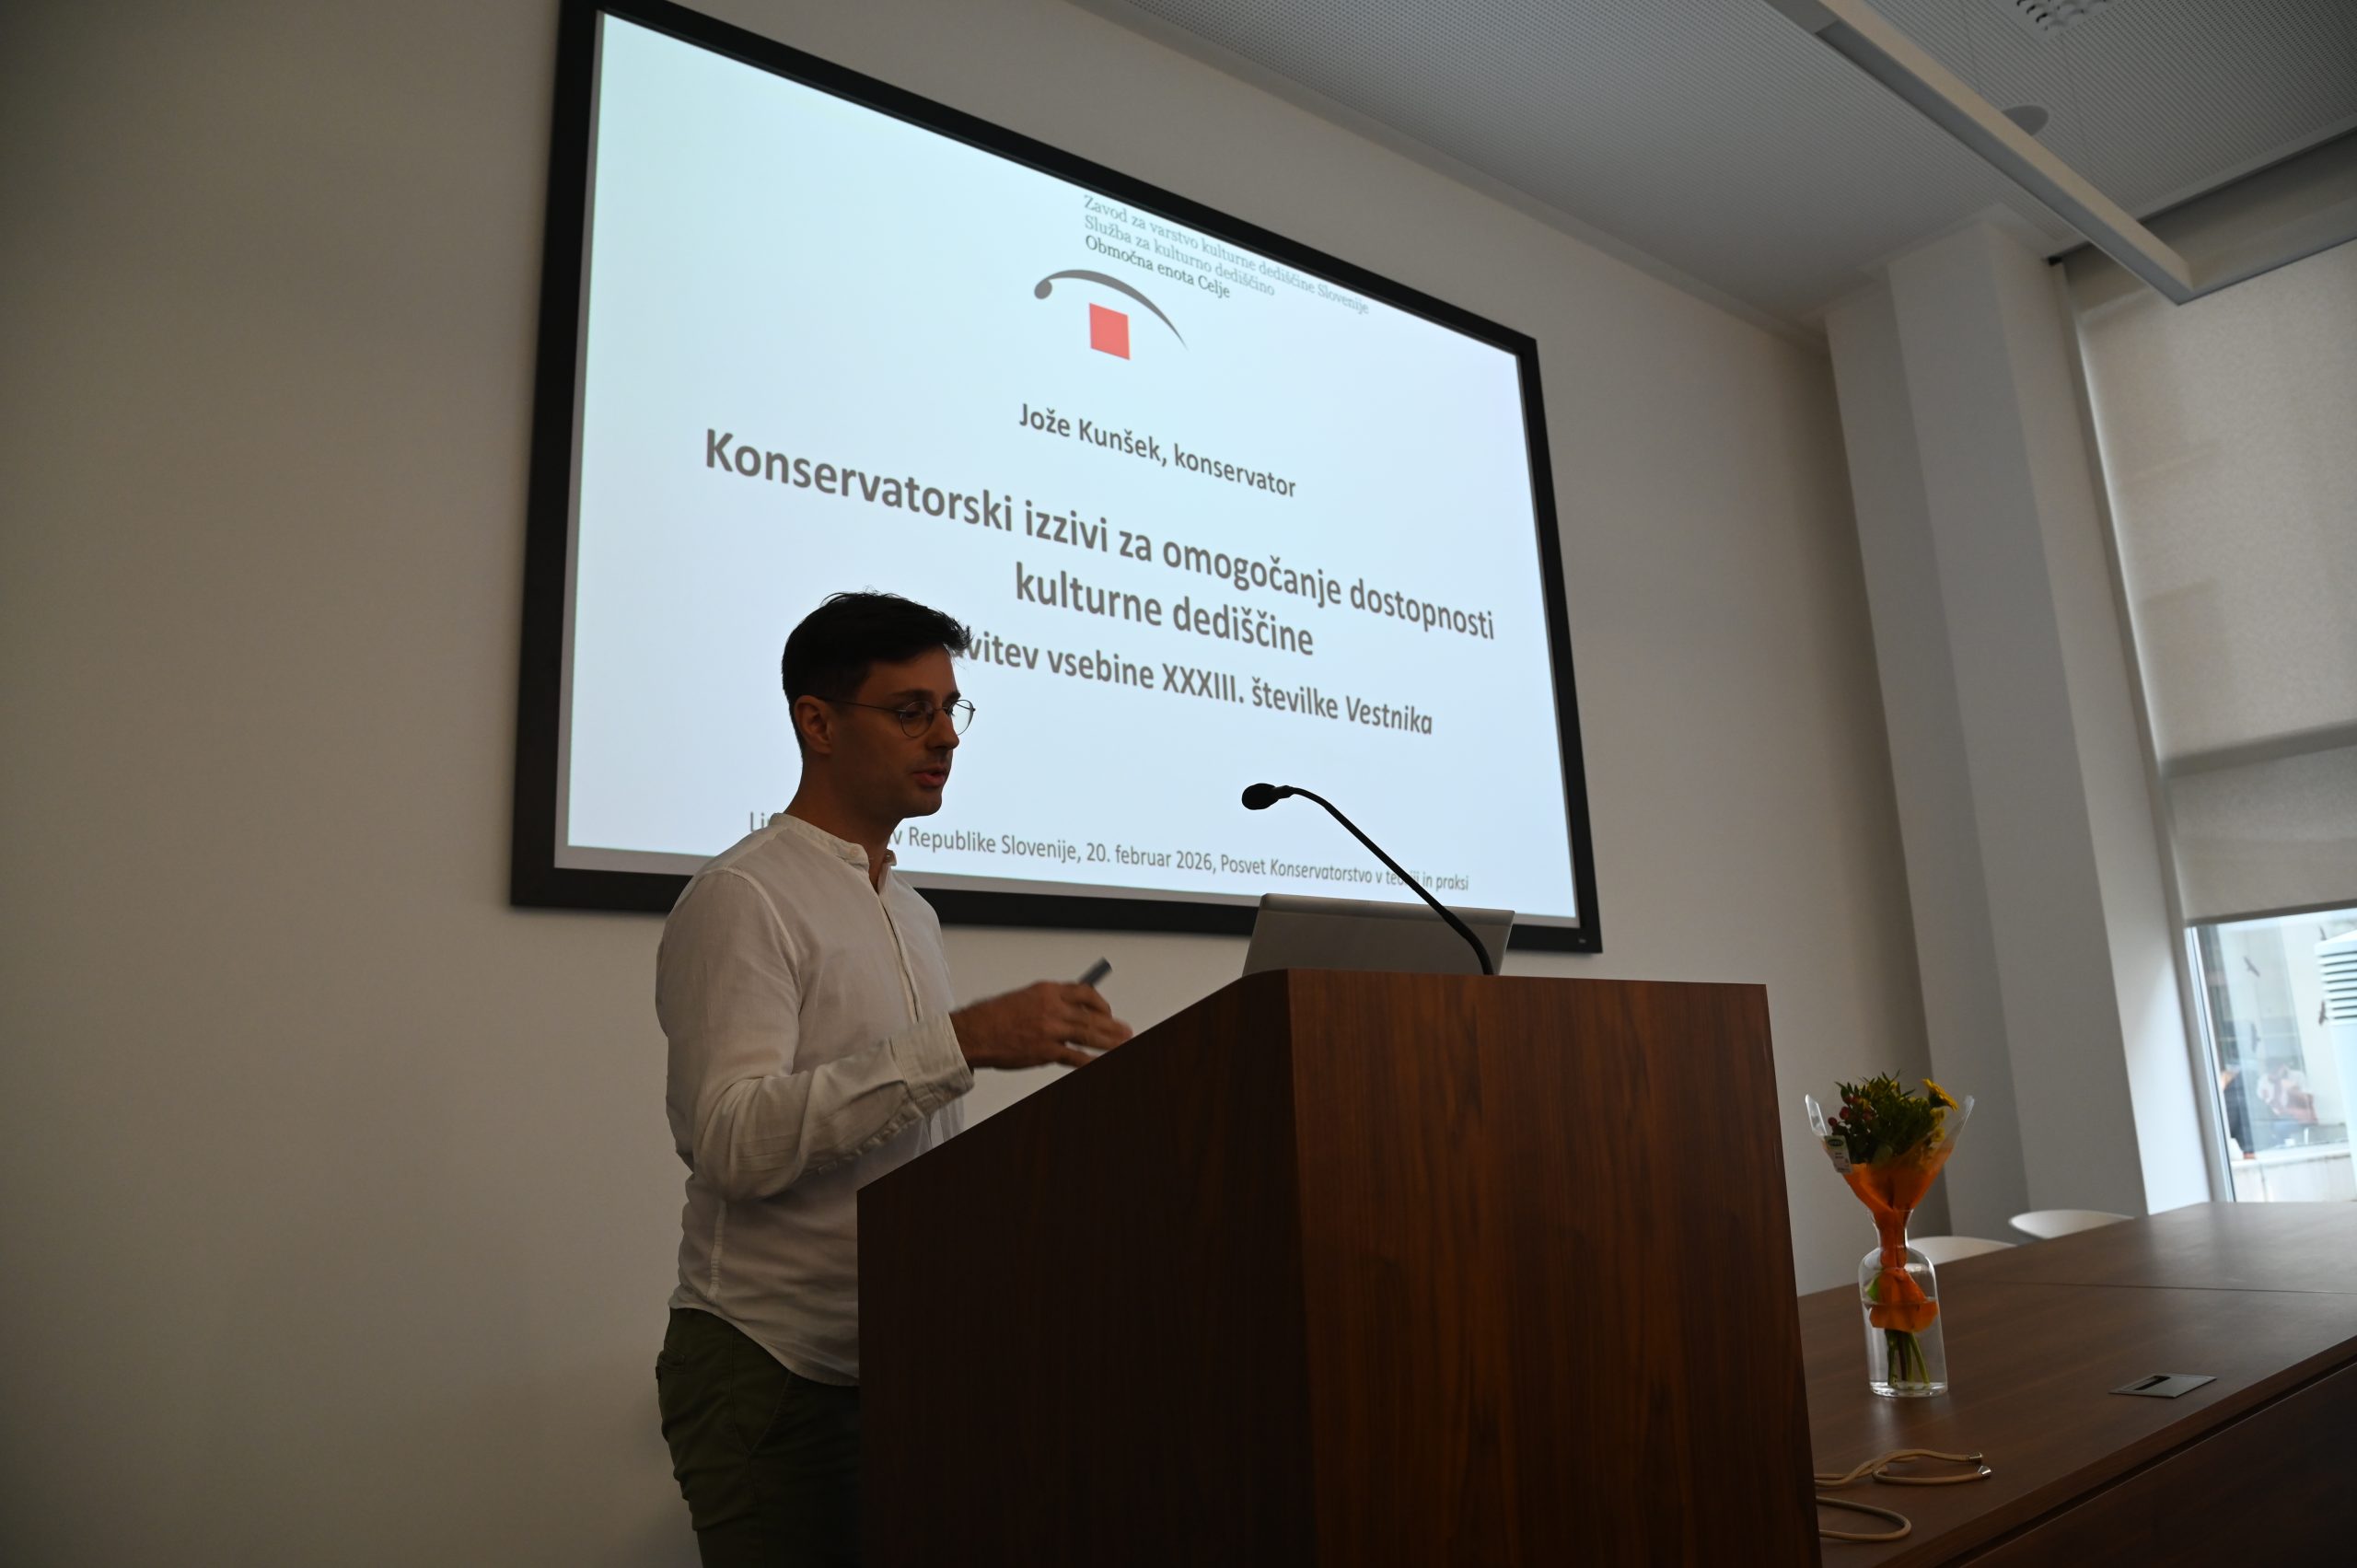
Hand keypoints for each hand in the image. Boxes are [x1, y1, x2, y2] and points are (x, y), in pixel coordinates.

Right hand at [950, 982, 1131, 1069]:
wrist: (973, 1033)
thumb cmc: (994, 1016)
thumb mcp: (1025, 998)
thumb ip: (1049, 1003)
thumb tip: (1073, 1011)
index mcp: (1047, 991)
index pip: (1084, 991)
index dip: (1100, 1002)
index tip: (1107, 1010)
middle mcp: (1052, 1008)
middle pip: (1092, 1015)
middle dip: (1112, 1024)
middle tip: (1126, 1031)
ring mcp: (1050, 1030)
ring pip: (1088, 1035)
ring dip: (1110, 1041)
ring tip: (1124, 1044)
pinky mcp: (1045, 1051)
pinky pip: (1075, 1057)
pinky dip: (1091, 1061)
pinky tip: (1101, 1063)